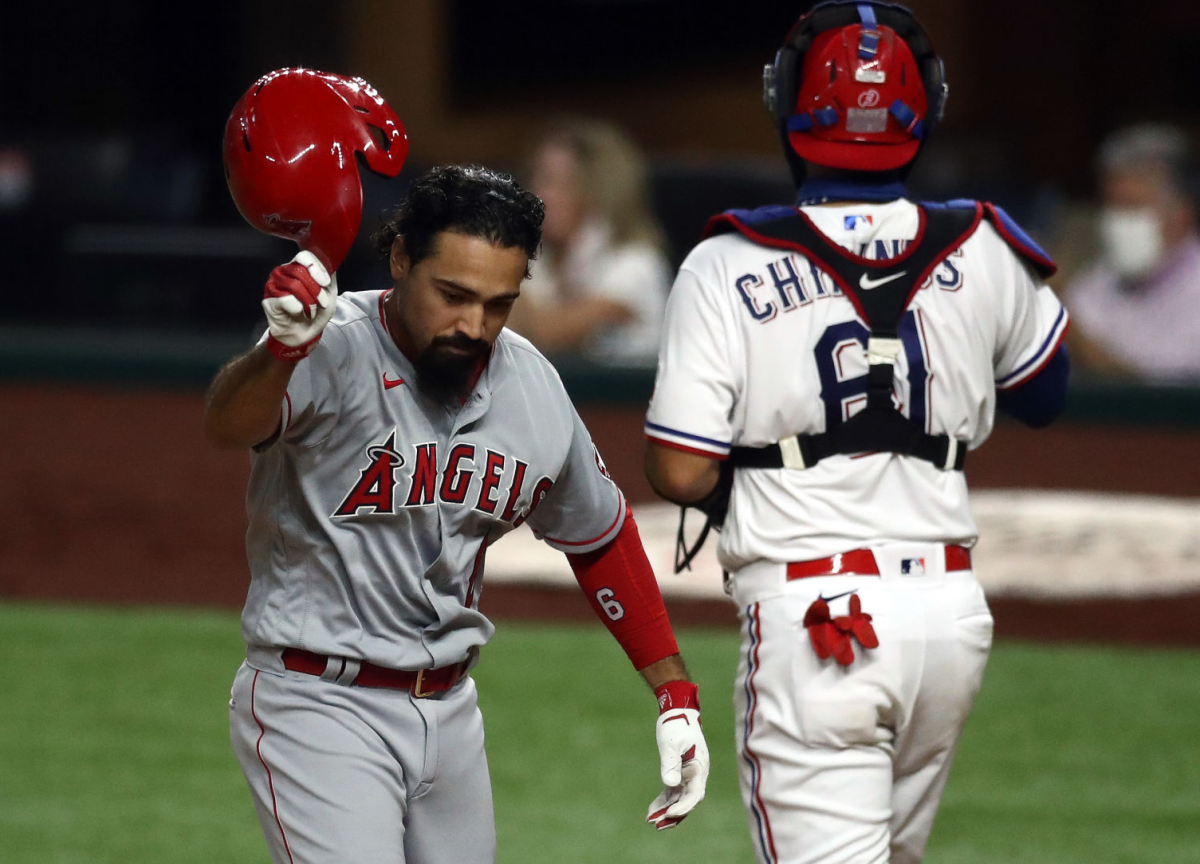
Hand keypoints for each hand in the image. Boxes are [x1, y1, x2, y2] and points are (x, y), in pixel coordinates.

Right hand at [262, 250, 337, 360]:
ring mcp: (274, 285)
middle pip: (300, 271)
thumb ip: (329, 276)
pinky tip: (298, 314)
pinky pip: (286, 300)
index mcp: (298, 268)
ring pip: (293, 285)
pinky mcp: (268, 300)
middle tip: (322, 303)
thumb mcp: (330, 294)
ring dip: (309, 301)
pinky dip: (298, 309)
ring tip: (310, 311)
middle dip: (316, 290)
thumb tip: (329, 262)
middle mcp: (284, 273)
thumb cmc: (316, 312)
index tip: (325, 282)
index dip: (316, 267)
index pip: (304, 256)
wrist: (305, 334)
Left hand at [647, 681, 708, 829]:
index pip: (694, 794)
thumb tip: (670, 785)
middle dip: (673, 814)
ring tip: (651, 821)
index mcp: (699, 767)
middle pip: (688, 801)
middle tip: (656, 824)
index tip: (668, 814)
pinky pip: (673, 792)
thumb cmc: (676, 725)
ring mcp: (689, 775)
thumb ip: (671, 764)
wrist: (677, 711)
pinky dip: (664, 801)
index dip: (682, 806)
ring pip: (680, 799)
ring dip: (667, 811)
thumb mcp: (670, 743)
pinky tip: (652, 810)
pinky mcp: (680, 773)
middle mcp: (697, 774)